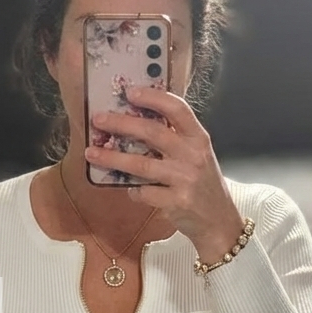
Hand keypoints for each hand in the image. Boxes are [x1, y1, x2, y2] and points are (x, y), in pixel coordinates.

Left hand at [84, 86, 245, 263]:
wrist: (219, 220)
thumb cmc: (203, 184)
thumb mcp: (197, 155)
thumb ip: (175, 138)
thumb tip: (135, 121)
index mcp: (198, 138)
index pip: (177, 109)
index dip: (153, 97)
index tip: (130, 92)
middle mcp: (193, 155)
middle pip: (153, 132)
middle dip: (121, 123)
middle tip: (98, 119)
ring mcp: (185, 179)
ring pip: (141, 164)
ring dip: (112, 158)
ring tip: (92, 153)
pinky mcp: (176, 202)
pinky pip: (144, 192)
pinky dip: (132, 190)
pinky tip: (129, 189)